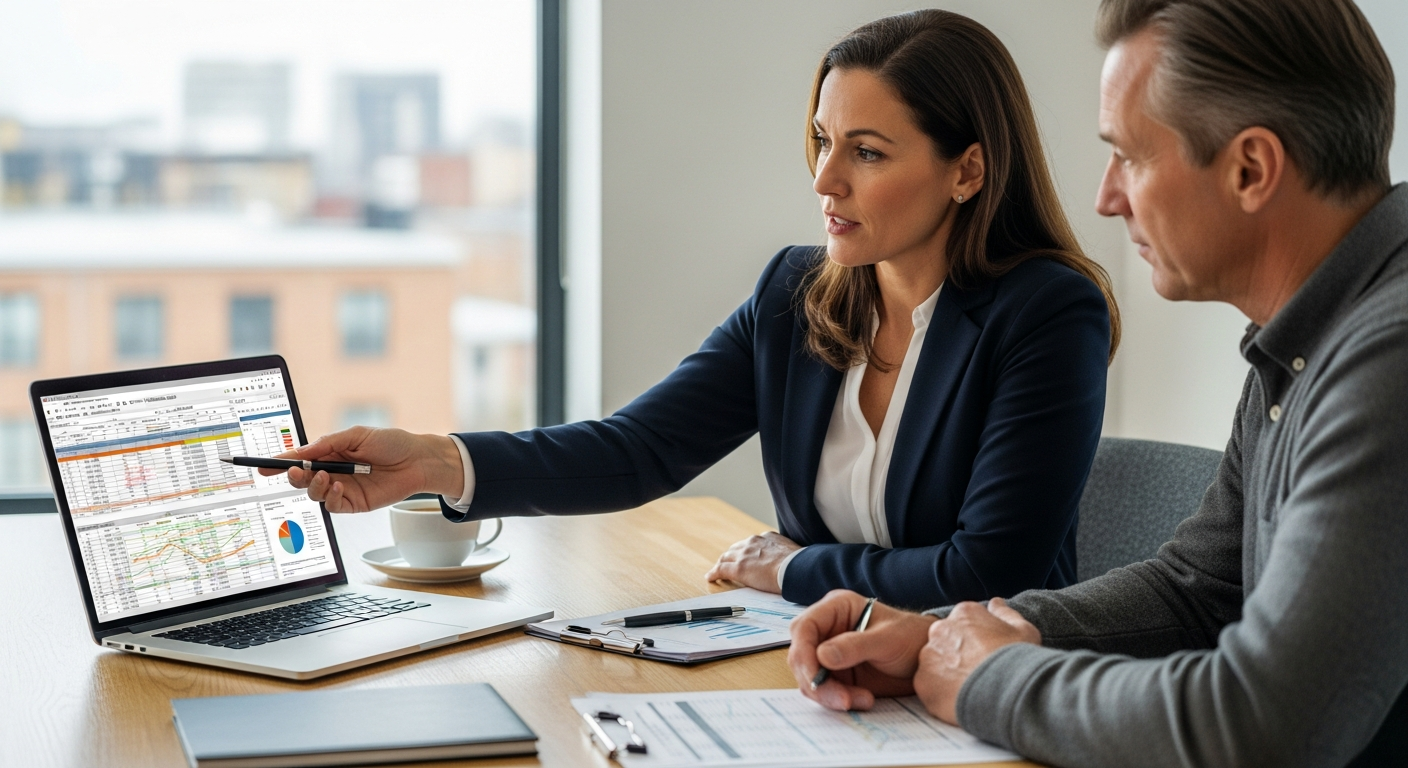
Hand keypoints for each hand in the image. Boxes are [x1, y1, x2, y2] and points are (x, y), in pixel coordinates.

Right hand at [266, 426, 464, 512]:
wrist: (418, 460)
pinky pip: (334, 505)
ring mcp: (343, 489)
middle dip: (294, 477)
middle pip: (302, 479)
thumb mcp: (357, 435)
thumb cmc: (391, 443)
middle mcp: (333, 472)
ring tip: (325, 477)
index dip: (281, 463)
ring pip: (315, 494)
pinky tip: (340, 487)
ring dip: (314, 487)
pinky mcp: (354, 503)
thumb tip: (301, 452)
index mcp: (331, 453)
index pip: (300, 459)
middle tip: (294, 472)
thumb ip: (328, 444)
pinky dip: (332, 498)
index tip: (264, 466)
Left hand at [705, 531, 800, 592]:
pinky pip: (720, 570)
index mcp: (768, 537)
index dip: (747, 551)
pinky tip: (711, 577)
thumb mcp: (795, 554)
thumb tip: (796, 564)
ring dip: (722, 564)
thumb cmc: (801, 564)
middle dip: (731, 555)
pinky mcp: (738, 568)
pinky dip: (714, 573)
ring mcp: (744, 555)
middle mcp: (753, 542)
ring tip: (718, 570)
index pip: (752, 543)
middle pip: (736, 548)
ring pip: (726, 557)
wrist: (796, 568)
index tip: (747, 556)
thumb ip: (788, 555)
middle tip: (729, 563)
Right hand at [788, 590, 936, 710]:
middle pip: (801, 656)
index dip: (803, 653)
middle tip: (842, 699)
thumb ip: (854, 646)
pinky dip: (837, 700)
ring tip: (861, 700)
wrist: (927, 661)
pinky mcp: (836, 675)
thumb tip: (822, 656)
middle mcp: (827, 630)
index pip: (804, 628)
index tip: (816, 677)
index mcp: (836, 608)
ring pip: (809, 678)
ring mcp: (829, 654)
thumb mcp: (887, 639)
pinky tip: (862, 700)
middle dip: (816, 682)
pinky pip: (824, 691)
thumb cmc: (912, 638)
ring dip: (828, 695)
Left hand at [913, 598, 1040, 722]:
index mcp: (964, 614)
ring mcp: (929, 655)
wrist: (1009, 692)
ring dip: (946, 675)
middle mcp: (940, 629)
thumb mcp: (1023, 630)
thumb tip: (996, 603)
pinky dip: (941, 695)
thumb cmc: (1019, 660)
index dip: (975, 642)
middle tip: (976, 674)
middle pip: (945, 642)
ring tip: (970, 690)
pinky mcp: (923, 682)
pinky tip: (961, 701)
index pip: (963, 624)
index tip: (984, 656)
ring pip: (934, 664)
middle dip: (957, 656)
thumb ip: (1006, 613)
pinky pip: (929, 687)